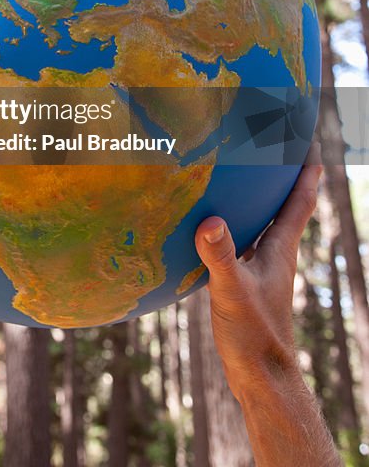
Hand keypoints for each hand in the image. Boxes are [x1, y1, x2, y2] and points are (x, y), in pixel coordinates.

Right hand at [194, 153, 322, 399]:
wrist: (260, 377)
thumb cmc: (254, 334)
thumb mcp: (233, 292)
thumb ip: (220, 257)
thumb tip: (209, 222)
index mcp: (279, 249)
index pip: (299, 202)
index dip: (306, 171)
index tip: (309, 142)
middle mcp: (274, 253)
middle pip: (283, 205)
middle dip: (280, 176)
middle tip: (270, 145)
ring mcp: (260, 268)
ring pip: (262, 223)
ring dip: (257, 199)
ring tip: (238, 174)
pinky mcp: (245, 281)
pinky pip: (241, 241)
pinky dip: (232, 225)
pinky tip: (209, 224)